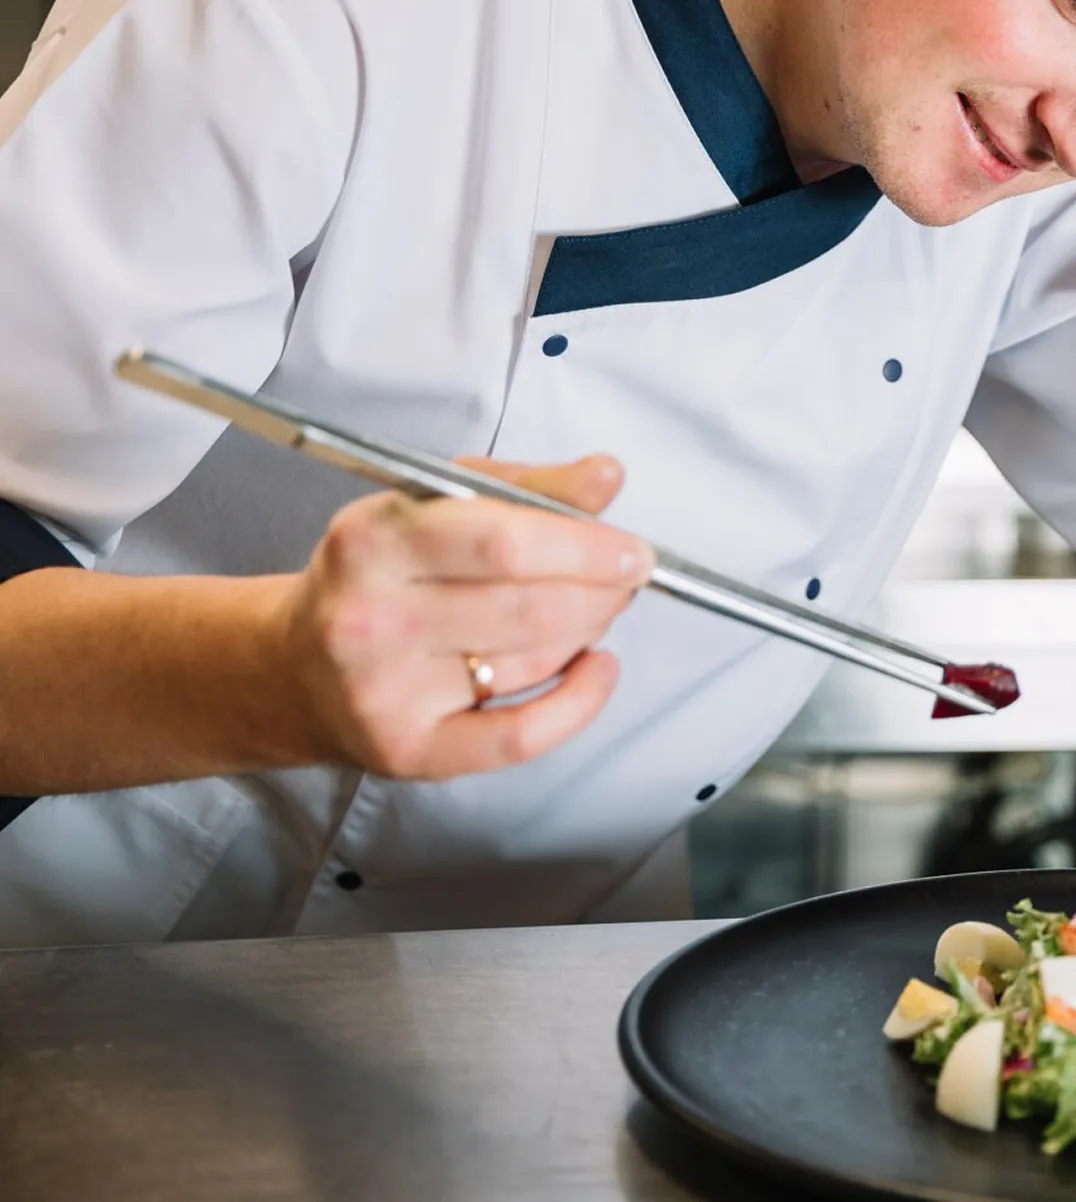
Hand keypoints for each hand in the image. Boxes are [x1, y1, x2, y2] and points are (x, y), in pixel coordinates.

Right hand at [274, 455, 651, 779]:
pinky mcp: (408, 750)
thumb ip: (524, 488)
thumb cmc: (378, 577)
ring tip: (598, 609)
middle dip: (600, 591)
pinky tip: (598, 671)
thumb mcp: (431, 508)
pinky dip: (578, 703)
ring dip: (589, 630)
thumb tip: (605, 475)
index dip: (586, 547)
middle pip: (526, 606)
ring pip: (531, 659)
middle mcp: (370, 618)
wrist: (291, 669)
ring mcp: (385, 691)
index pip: (504, 541)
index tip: (633, 550)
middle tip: (628, 579)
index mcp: (371, 540)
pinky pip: (519, 736)